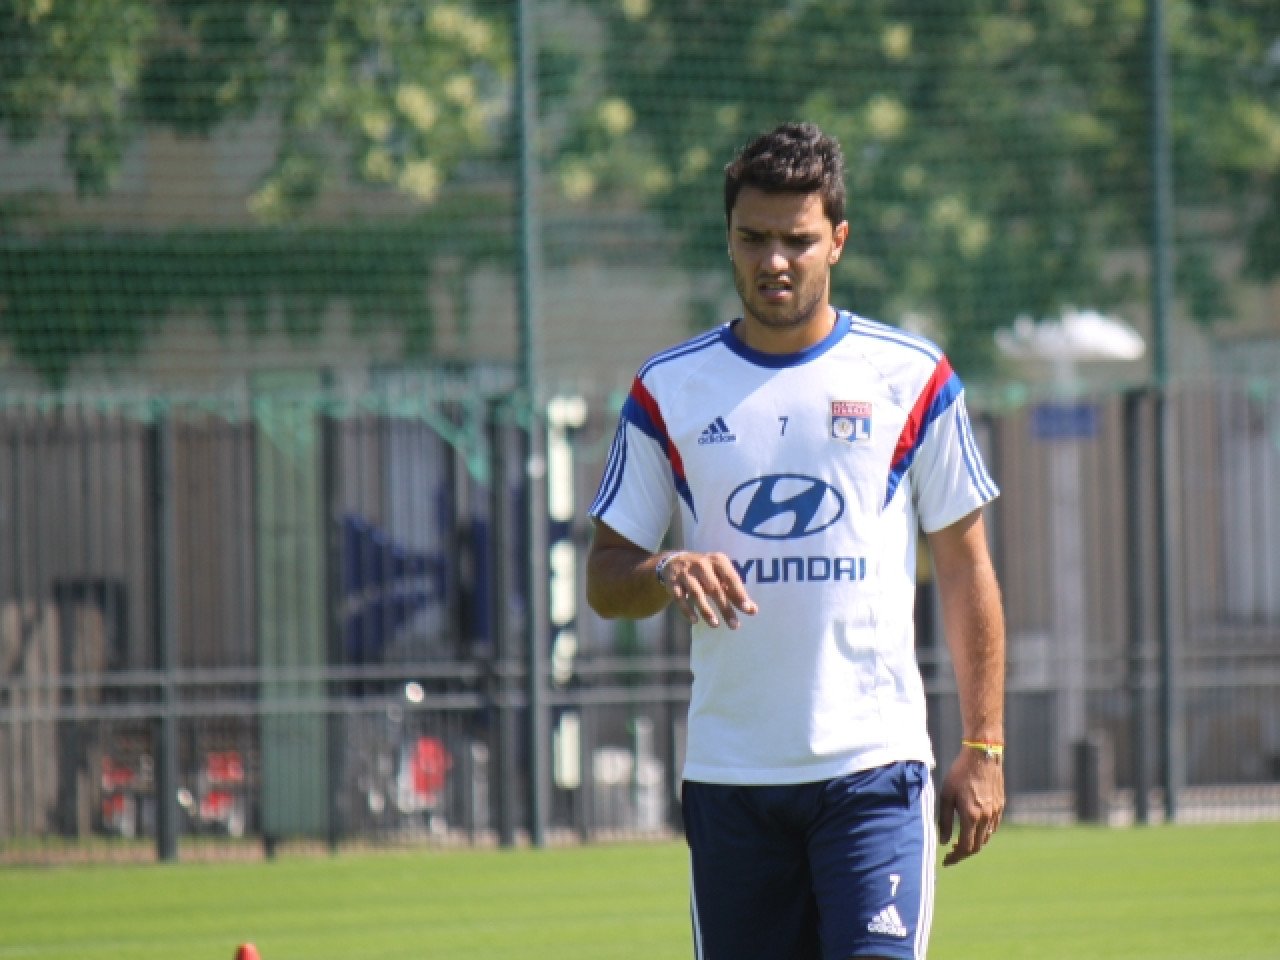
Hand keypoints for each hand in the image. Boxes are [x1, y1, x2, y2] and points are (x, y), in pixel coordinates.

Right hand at [658, 551, 757, 627]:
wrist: (673, 562)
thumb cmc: (705, 571)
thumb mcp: (720, 576)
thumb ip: (735, 592)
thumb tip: (753, 610)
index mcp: (718, 560)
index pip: (731, 578)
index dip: (739, 594)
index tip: (748, 610)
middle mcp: (702, 564)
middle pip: (715, 589)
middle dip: (725, 608)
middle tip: (735, 625)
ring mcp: (686, 573)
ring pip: (697, 593)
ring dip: (706, 610)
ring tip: (716, 625)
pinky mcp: (672, 582)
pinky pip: (679, 598)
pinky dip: (686, 610)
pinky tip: (694, 621)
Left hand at [937, 744, 1004, 865]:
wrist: (982, 755)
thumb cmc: (960, 773)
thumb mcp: (946, 795)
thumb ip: (943, 820)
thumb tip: (942, 841)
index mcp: (971, 816)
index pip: (965, 847)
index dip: (955, 857)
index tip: (946, 861)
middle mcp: (986, 817)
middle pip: (977, 846)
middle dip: (963, 853)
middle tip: (951, 853)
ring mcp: (995, 812)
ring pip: (986, 838)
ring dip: (973, 844)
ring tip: (959, 841)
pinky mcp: (1000, 806)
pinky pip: (992, 827)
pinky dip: (982, 833)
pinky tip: (972, 828)